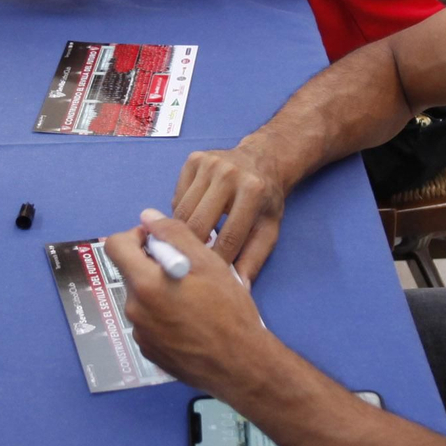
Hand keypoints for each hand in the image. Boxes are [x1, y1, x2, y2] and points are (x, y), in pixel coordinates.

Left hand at [104, 209, 272, 391]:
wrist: (241, 365)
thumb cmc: (228, 310)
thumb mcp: (208, 263)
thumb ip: (174, 234)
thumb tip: (148, 217)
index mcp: (144, 284)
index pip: (115, 246)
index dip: (135, 237)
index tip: (158, 242)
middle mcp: (134, 310)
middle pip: (132, 273)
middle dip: (153, 266)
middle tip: (188, 273)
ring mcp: (140, 334)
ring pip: (142, 298)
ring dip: (159, 292)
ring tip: (193, 300)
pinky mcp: (149, 352)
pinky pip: (148, 323)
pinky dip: (162, 316)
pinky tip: (190, 323)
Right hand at [172, 139, 287, 280]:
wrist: (262, 158)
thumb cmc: (265, 200)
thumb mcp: (268, 229)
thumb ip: (254, 258)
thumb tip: (239, 287)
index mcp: (253, 191)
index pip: (229, 237)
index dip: (217, 262)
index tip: (209, 277)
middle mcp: (229, 173)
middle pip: (199, 223)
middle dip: (192, 249)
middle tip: (191, 265)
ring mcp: (209, 163)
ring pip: (182, 212)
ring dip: (181, 234)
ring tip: (187, 247)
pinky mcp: (193, 160)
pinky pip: (177, 198)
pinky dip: (179, 215)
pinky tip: (189, 223)